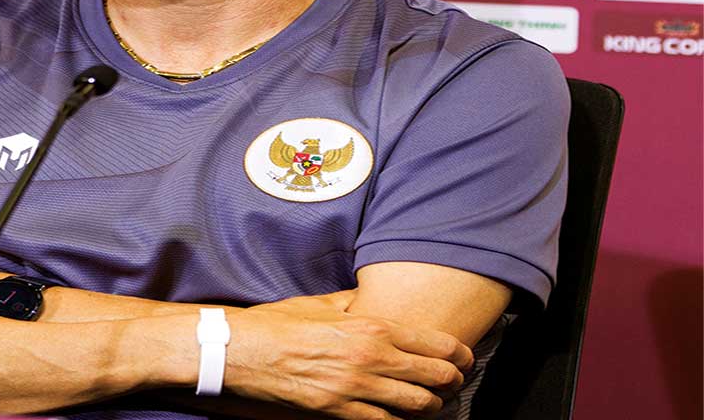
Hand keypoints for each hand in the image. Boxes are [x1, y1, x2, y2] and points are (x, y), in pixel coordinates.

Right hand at [225, 291, 472, 419]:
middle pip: (438, 377)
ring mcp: (359, 390)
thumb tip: (372, 300)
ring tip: (432, 403)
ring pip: (421, 407)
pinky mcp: (342, 413)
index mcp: (371, 327)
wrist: (244, 352)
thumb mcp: (321, 304)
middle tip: (453, 383)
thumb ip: (354, 304)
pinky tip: (400, 417)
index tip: (463, 358)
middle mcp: (372, 358)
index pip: (438, 344)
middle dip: (453, 382)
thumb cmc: (278, 325)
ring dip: (432, 407)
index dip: (461, 355)